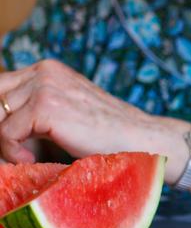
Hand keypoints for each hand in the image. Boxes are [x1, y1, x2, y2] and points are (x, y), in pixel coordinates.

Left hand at [0, 59, 186, 168]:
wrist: (139, 138)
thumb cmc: (104, 133)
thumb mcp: (64, 110)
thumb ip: (32, 109)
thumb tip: (0, 124)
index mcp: (47, 69)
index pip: (0, 87)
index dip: (1, 116)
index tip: (12, 139)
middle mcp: (44, 71)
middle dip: (1, 127)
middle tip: (15, 149)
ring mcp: (45, 86)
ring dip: (5, 142)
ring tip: (26, 156)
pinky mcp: (45, 106)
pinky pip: (6, 133)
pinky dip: (12, 152)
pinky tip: (31, 158)